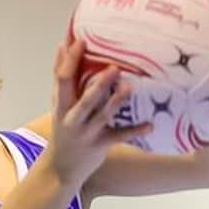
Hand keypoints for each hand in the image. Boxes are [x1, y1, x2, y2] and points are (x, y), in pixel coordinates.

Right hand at [46, 39, 151, 186]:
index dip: (70, 60)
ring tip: (128, 88)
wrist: (61, 167)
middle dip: (98, 84)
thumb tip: (62, 46)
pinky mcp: (100, 145)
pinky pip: (119, 136)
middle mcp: (72, 118)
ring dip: (116, 102)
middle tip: (113, 67)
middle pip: (85, 99)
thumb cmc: (63, 128)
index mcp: (61, 104)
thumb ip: (61, 78)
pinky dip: (135, 130)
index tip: (80, 41)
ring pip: (102, 116)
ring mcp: (87, 133)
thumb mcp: (58, 103)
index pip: (62, 79)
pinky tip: (151, 124)